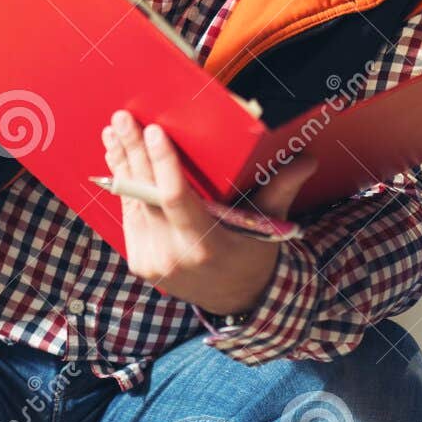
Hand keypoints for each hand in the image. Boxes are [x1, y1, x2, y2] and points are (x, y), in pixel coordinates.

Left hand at [101, 110, 316, 316]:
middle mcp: (174, 255)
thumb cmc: (254, 256)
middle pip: (146, 196)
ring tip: (113, 131)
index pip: (177, 199)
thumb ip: (281, 190)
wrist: (236, 303)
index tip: (152, 131)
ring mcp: (153, 261)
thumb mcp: (268, 226)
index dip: (163, 164)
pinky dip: (123, 186)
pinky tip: (117, 158)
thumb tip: (308, 159)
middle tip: (123, 118)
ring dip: (122, 165)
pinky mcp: (141, 263)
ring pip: (132, 203)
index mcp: (206, 245)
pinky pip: (129, 217)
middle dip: (133, 154)